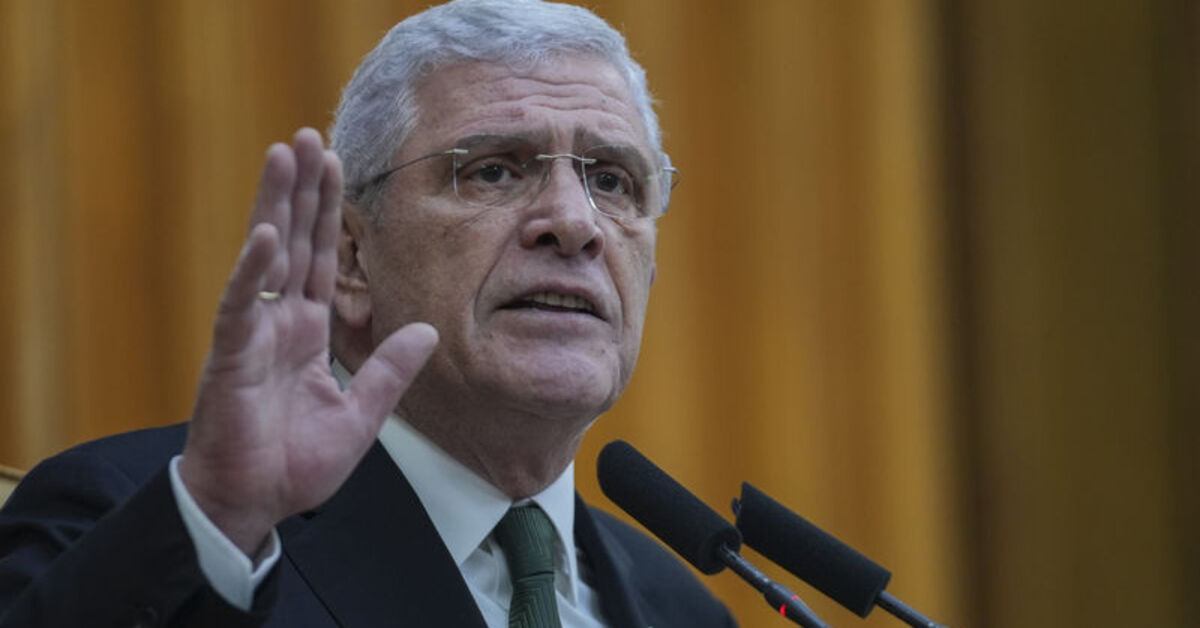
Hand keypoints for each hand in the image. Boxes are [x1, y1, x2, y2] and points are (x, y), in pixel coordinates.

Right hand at [179, 129, 437, 554]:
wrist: (253, 506)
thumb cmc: (295, 466)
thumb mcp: (361, 415)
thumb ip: (390, 371)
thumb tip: (428, 330)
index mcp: (306, 333)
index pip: (319, 259)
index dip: (326, 213)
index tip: (334, 164)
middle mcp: (277, 323)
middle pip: (294, 242)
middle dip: (301, 190)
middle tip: (306, 135)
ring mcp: (251, 335)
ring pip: (264, 257)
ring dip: (275, 206)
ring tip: (282, 155)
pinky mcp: (231, 357)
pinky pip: (241, 306)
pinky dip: (253, 270)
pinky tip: (267, 233)